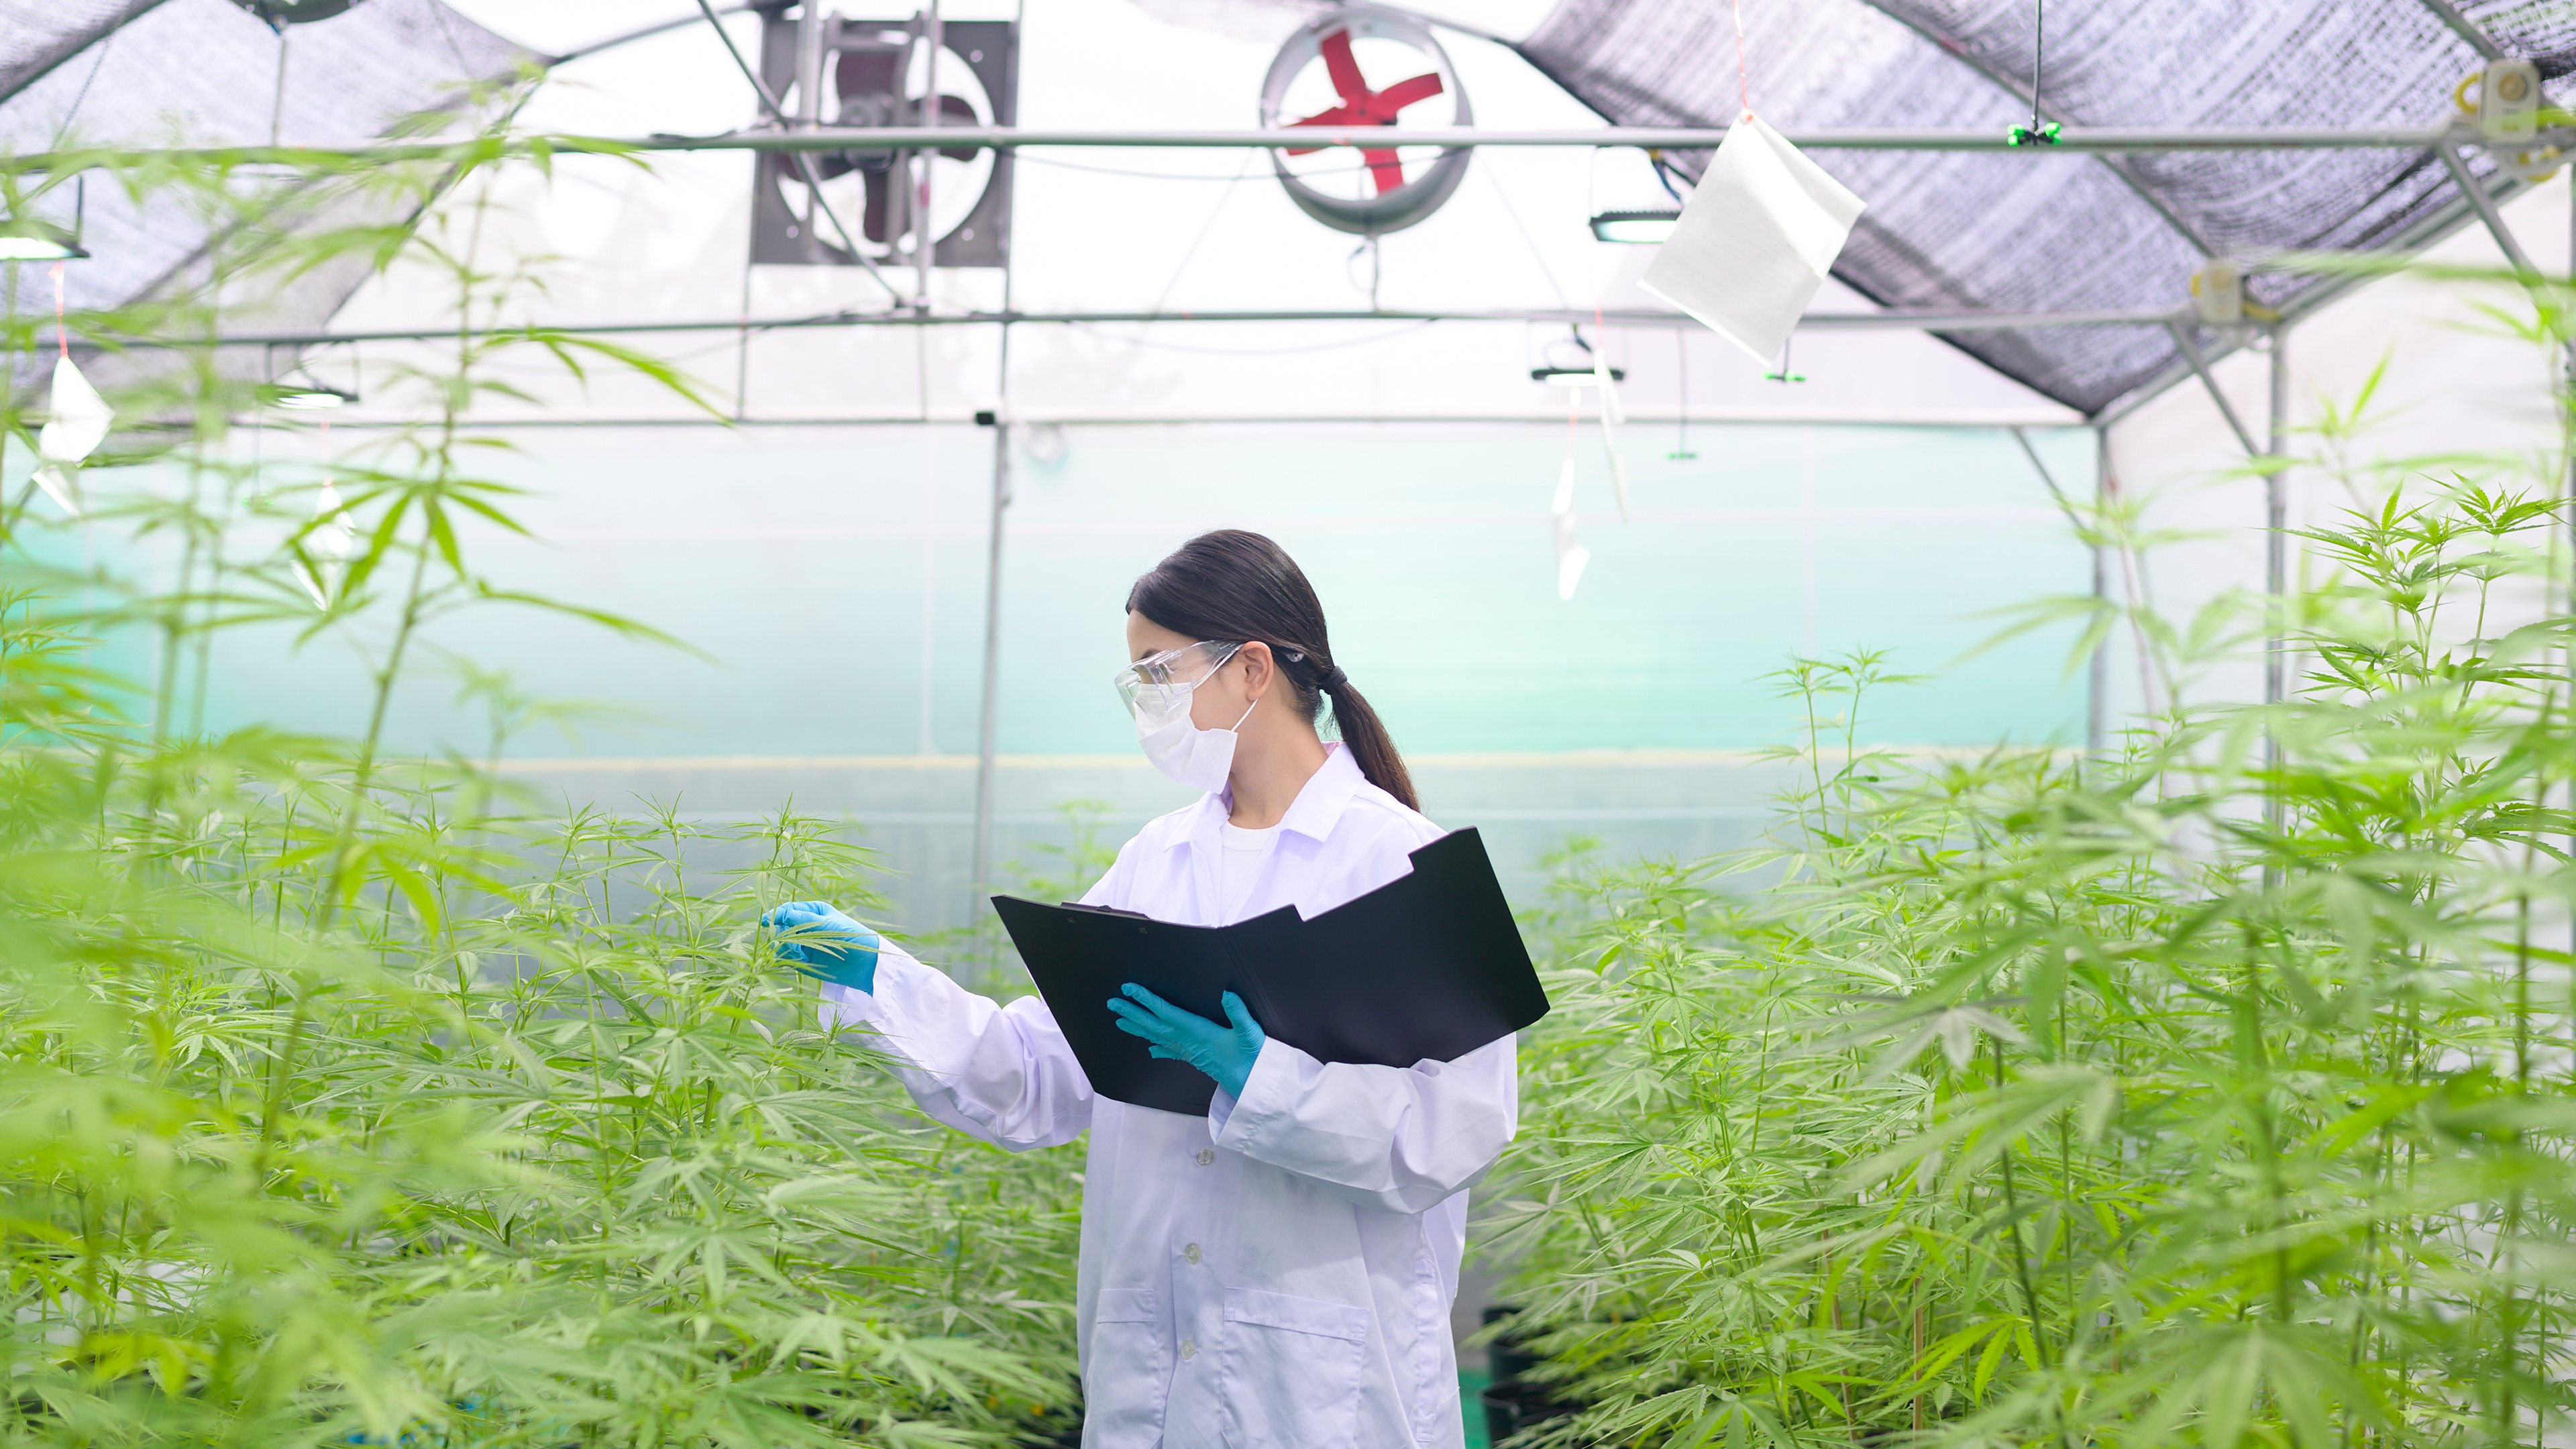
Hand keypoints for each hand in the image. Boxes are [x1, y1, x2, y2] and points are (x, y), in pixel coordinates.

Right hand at [761, 900, 881, 991]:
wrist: (866, 963)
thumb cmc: (852, 936)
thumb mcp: (828, 925)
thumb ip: (804, 920)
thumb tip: (781, 913)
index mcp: (813, 910)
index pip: (789, 910)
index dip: (777, 914)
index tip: (767, 921)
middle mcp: (806, 925)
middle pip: (782, 926)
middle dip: (781, 933)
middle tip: (783, 941)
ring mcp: (805, 942)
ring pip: (783, 943)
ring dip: (786, 947)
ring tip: (799, 953)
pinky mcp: (805, 959)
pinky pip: (788, 957)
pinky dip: (791, 958)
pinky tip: (803, 960)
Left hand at [1107, 984, 1265, 1099]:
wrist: (1254, 1087)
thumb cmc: (1253, 1059)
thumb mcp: (1250, 1034)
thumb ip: (1239, 1013)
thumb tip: (1227, 994)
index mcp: (1198, 1032)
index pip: (1166, 1013)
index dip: (1147, 1001)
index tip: (1130, 990)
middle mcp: (1189, 1042)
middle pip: (1154, 1025)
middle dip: (1133, 1013)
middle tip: (1113, 1004)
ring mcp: (1190, 1051)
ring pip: (1158, 1038)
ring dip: (1138, 1028)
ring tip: (1120, 1021)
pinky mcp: (1195, 1058)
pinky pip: (1170, 1051)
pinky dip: (1157, 1048)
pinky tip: (1150, 1049)